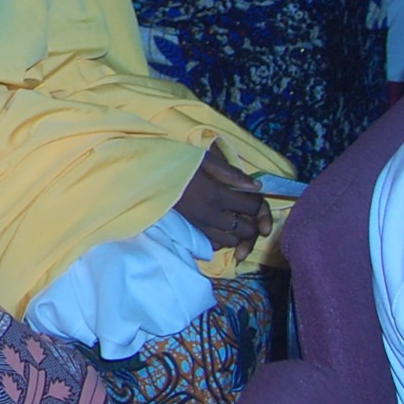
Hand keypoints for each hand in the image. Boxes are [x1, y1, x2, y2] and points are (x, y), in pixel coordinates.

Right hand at [174, 144, 272, 259]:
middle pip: (247, 230)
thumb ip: (230, 172)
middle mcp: (210, 215)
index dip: (259, 203)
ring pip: (232, 241)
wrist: (144, 176)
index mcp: (216, 195)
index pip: (253, 207)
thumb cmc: (173, 163)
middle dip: (253, 222)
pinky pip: (215, 244)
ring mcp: (200, 226)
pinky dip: (222, 238)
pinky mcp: (190, 231)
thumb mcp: (202, 159)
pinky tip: (220, 227)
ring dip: (238, 232)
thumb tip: (256, 186)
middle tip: (247, 210)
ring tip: (235, 219)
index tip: (253, 195)